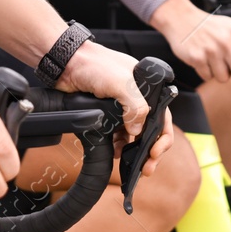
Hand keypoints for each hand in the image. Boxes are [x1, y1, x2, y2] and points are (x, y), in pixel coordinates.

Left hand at [58, 41, 173, 176]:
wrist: (67, 63)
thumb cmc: (95, 64)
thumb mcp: (121, 83)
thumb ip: (135, 107)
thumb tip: (137, 132)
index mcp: (147, 88)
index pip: (163, 115)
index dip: (163, 136)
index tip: (155, 152)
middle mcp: (137, 98)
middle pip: (150, 128)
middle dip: (150, 150)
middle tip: (147, 168)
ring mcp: (121, 106)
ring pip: (134, 134)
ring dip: (133, 150)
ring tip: (130, 162)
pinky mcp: (106, 113)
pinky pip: (117, 134)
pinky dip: (118, 145)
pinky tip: (116, 152)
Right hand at [149, 0, 230, 84]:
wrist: (181, 18)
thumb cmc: (210, 25)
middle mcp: (225, 42)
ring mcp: (210, 51)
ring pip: (224, 78)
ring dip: (221, 73)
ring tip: (215, 59)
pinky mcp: (196, 59)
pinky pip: (208, 77)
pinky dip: (207, 72)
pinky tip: (205, 60)